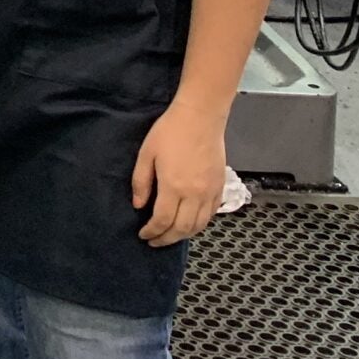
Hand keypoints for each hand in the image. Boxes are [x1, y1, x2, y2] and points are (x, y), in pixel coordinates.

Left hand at [134, 103, 227, 246]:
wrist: (200, 118)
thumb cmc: (170, 132)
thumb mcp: (146, 154)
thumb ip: (141, 182)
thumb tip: (138, 205)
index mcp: (174, 186)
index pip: (163, 220)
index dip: (152, 231)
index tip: (143, 234)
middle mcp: (195, 193)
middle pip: (182, 228)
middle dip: (167, 239)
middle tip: (154, 241)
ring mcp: (210, 191)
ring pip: (199, 225)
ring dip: (184, 235)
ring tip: (170, 236)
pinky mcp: (220, 187)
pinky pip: (211, 214)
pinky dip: (200, 224)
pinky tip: (190, 223)